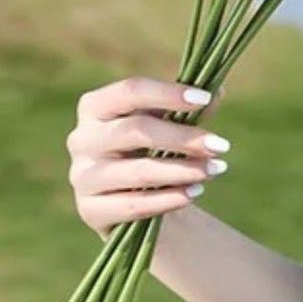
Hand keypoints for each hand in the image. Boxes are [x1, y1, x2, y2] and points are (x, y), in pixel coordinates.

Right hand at [66, 76, 228, 234]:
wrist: (133, 200)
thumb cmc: (150, 151)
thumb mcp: (167, 126)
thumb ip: (188, 109)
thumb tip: (216, 91)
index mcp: (95, 107)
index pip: (130, 91)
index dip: (168, 94)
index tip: (205, 99)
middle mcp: (81, 138)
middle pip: (136, 130)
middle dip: (184, 137)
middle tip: (221, 145)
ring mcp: (82, 176)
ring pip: (139, 171)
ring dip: (183, 170)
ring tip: (215, 169)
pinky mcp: (90, 210)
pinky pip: (135, 204)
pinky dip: (169, 199)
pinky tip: (194, 192)